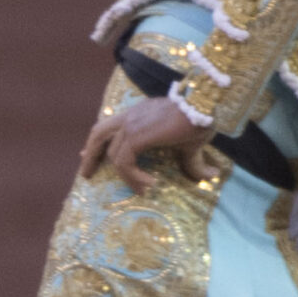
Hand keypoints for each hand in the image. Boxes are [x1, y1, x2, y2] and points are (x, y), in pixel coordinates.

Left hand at [79, 93, 223, 192]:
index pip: (108, 126)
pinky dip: (133, 176)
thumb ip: (193, 161)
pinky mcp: (135, 136)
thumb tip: (211, 175)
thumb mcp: (193, 145)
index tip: (85, 155)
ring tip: (138, 190)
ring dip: (123, 176)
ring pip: (112, 154)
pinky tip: (149, 184)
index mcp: (138, 114)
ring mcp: (130, 126)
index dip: (96, 142)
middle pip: (98, 134)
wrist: (204, 106)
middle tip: (86, 174)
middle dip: (90, 155)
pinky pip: (124, 162)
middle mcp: (130, 117)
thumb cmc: (200, 119)